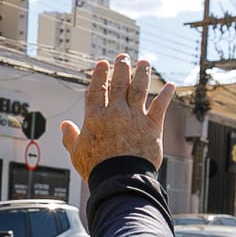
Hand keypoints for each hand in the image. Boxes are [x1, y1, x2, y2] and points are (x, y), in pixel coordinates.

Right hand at [59, 54, 177, 181]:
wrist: (120, 179)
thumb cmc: (97, 169)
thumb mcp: (76, 153)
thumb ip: (70, 137)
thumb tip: (65, 126)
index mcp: (95, 117)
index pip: (97, 90)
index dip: (100, 75)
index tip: (103, 64)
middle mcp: (115, 112)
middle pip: (119, 84)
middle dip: (121, 68)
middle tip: (123, 57)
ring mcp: (135, 117)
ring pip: (139, 89)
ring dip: (141, 73)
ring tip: (143, 62)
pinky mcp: (152, 126)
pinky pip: (160, 106)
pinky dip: (166, 95)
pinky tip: (170, 86)